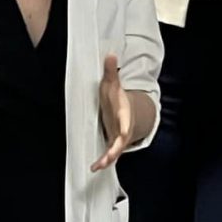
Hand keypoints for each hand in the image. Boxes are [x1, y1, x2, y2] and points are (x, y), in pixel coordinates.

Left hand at [92, 54, 131, 171]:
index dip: (125, 127)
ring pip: (114, 151)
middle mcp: (122, 129)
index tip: (124, 132)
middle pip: (120, 142)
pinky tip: (93, 167)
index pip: (125, 122)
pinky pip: (108, 154)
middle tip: (106, 158)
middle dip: (114, 150)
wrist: (128, 110)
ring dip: (107, 159)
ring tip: (97, 166)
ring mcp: (118, 137)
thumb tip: (110, 55)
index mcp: (123, 115)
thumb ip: (111, 72)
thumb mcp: (113, 85)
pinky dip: (103, 161)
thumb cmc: (118, 99)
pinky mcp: (112, 142)